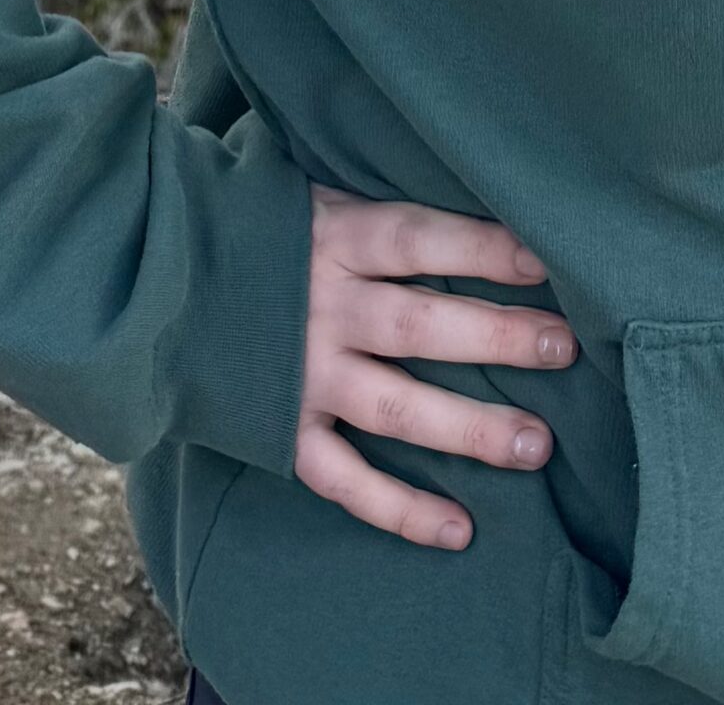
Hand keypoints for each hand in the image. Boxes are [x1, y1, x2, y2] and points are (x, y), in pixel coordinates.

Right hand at [296, 190, 578, 550]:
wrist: (159, 279)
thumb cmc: (261, 228)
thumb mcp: (316, 195)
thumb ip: (380, 211)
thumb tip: (472, 200)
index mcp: (333, 239)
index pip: (418, 239)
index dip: (481, 249)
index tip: (546, 259)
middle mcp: (322, 309)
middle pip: (420, 326)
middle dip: (496, 337)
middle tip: (564, 349)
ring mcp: (303, 377)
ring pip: (396, 408)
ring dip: (469, 430)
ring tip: (537, 446)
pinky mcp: (283, 432)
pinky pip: (347, 479)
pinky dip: (400, 508)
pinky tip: (459, 529)